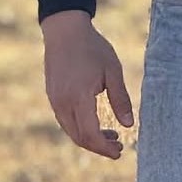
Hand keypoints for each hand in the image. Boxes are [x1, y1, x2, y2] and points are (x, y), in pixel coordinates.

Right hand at [41, 10, 131, 158]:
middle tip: (119, 146)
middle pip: (80, 138)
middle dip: (99, 147)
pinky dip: (81, 128)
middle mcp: (63, 103)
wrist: (64, 31)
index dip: (105, 148)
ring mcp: (55, 101)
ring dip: (90, 139)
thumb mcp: (113, 71)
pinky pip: (66, 121)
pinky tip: (96, 122)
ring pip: (71, 132)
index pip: (90, 135)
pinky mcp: (52, 97)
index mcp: (79, 97)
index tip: (120, 151)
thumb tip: (129, 125)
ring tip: (112, 135)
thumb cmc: (92, 48)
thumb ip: (121, 99)